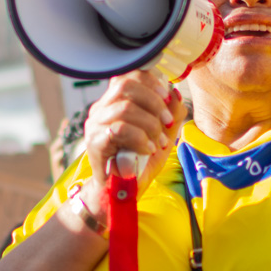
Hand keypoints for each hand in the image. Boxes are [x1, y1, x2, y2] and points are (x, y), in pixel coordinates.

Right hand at [83, 70, 185, 194]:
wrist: (118, 195)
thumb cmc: (137, 165)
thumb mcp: (160, 138)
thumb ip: (170, 117)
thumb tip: (176, 95)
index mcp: (114, 103)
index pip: (128, 75)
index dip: (150, 80)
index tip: (167, 96)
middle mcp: (101, 109)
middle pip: (126, 85)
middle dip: (154, 101)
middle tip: (166, 122)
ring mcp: (95, 125)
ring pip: (126, 107)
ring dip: (150, 124)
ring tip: (157, 142)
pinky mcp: (95, 142)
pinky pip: (120, 129)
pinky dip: (140, 138)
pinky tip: (147, 149)